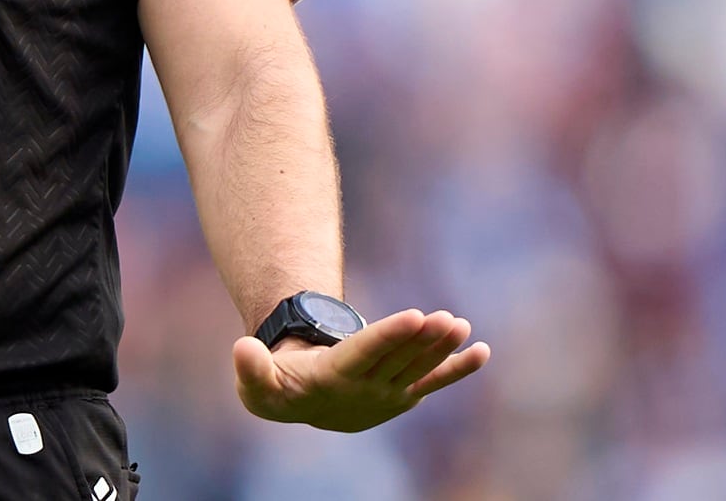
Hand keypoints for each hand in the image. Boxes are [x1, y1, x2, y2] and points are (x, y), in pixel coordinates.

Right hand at [234, 308, 489, 431]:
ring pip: (418, 365)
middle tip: (446, 319)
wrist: (302, 408)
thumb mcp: (256, 382)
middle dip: (424, 338)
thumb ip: (251, 368)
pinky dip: (458, 368)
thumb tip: (244, 348)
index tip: (415, 317)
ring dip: (441, 346)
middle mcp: (367, 390)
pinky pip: (434, 379)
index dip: (390, 335)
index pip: (367, 353)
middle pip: (399, 358)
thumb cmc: (275, 388)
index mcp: (334, 380)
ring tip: (459, 324)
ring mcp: (389, 393)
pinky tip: (481, 352)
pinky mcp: (403, 392)